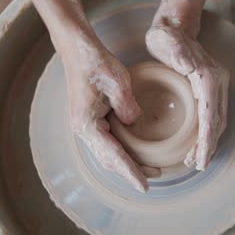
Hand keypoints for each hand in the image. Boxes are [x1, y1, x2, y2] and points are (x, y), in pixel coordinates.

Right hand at [62, 43, 154, 192]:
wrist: (79, 49)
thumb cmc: (96, 63)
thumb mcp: (118, 83)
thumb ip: (128, 108)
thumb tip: (134, 123)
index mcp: (87, 124)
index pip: (113, 156)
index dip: (130, 172)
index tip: (144, 186)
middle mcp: (83, 129)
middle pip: (110, 159)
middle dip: (132, 170)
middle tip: (156, 175)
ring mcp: (86, 124)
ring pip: (109, 151)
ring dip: (128, 161)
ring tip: (149, 168)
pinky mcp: (91, 118)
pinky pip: (108, 140)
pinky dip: (122, 149)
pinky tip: (135, 150)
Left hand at [146, 24, 229, 170]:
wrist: (175, 27)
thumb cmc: (166, 37)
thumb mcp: (165, 41)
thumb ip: (177, 53)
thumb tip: (190, 68)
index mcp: (208, 76)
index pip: (210, 115)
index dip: (206, 140)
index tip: (200, 159)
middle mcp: (217, 82)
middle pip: (216, 122)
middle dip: (208, 146)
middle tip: (196, 165)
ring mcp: (216, 86)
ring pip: (216, 121)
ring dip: (208, 142)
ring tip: (196, 160)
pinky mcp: (210, 89)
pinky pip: (212, 115)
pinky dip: (207, 133)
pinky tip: (197, 144)